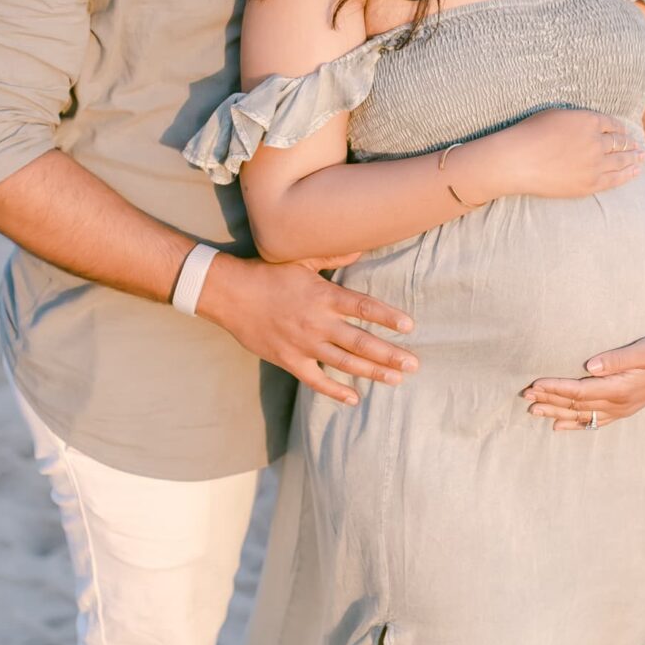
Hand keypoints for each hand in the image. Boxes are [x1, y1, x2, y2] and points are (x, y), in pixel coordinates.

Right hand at [198, 254, 416, 405]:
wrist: (231, 294)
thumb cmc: (268, 274)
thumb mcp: (303, 259)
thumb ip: (335, 256)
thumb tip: (363, 247)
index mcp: (324, 296)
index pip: (365, 308)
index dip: (388, 317)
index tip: (409, 327)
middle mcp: (319, 323)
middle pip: (362, 342)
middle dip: (390, 355)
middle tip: (413, 365)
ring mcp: (304, 344)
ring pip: (345, 363)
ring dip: (373, 373)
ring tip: (396, 379)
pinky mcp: (289, 360)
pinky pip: (316, 380)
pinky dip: (335, 390)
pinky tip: (354, 398)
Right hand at [472, 107, 644, 203]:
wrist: (518, 160)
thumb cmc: (530, 134)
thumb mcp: (556, 114)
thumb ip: (578, 119)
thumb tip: (590, 123)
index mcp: (589, 121)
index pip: (612, 124)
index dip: (620, 129)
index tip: (625, 132)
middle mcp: (597, 141)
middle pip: (619, 143)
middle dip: (630, 144)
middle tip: (639, 146)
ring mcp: (595, 164)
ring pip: (621, 160)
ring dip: (633, 159)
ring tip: (641, 158)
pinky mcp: (590, 183)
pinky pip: (615, 179)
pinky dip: (628, 174)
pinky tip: (635, 172)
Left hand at [522, 333, 644, 430]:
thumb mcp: (643, 350)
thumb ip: (617, 358)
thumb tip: (590, 366)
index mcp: (620, 389)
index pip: (579, 392)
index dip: (555, 388)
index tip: (535, 383)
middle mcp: (618, 404)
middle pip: (576, 406)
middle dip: (550, 400)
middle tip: (526, 396)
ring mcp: (620, 409)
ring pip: (582, 416)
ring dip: (557, 412)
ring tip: (533, 410)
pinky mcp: (623, 409)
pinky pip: (595, 422)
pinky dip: (575, 424)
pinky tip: (558, 425)